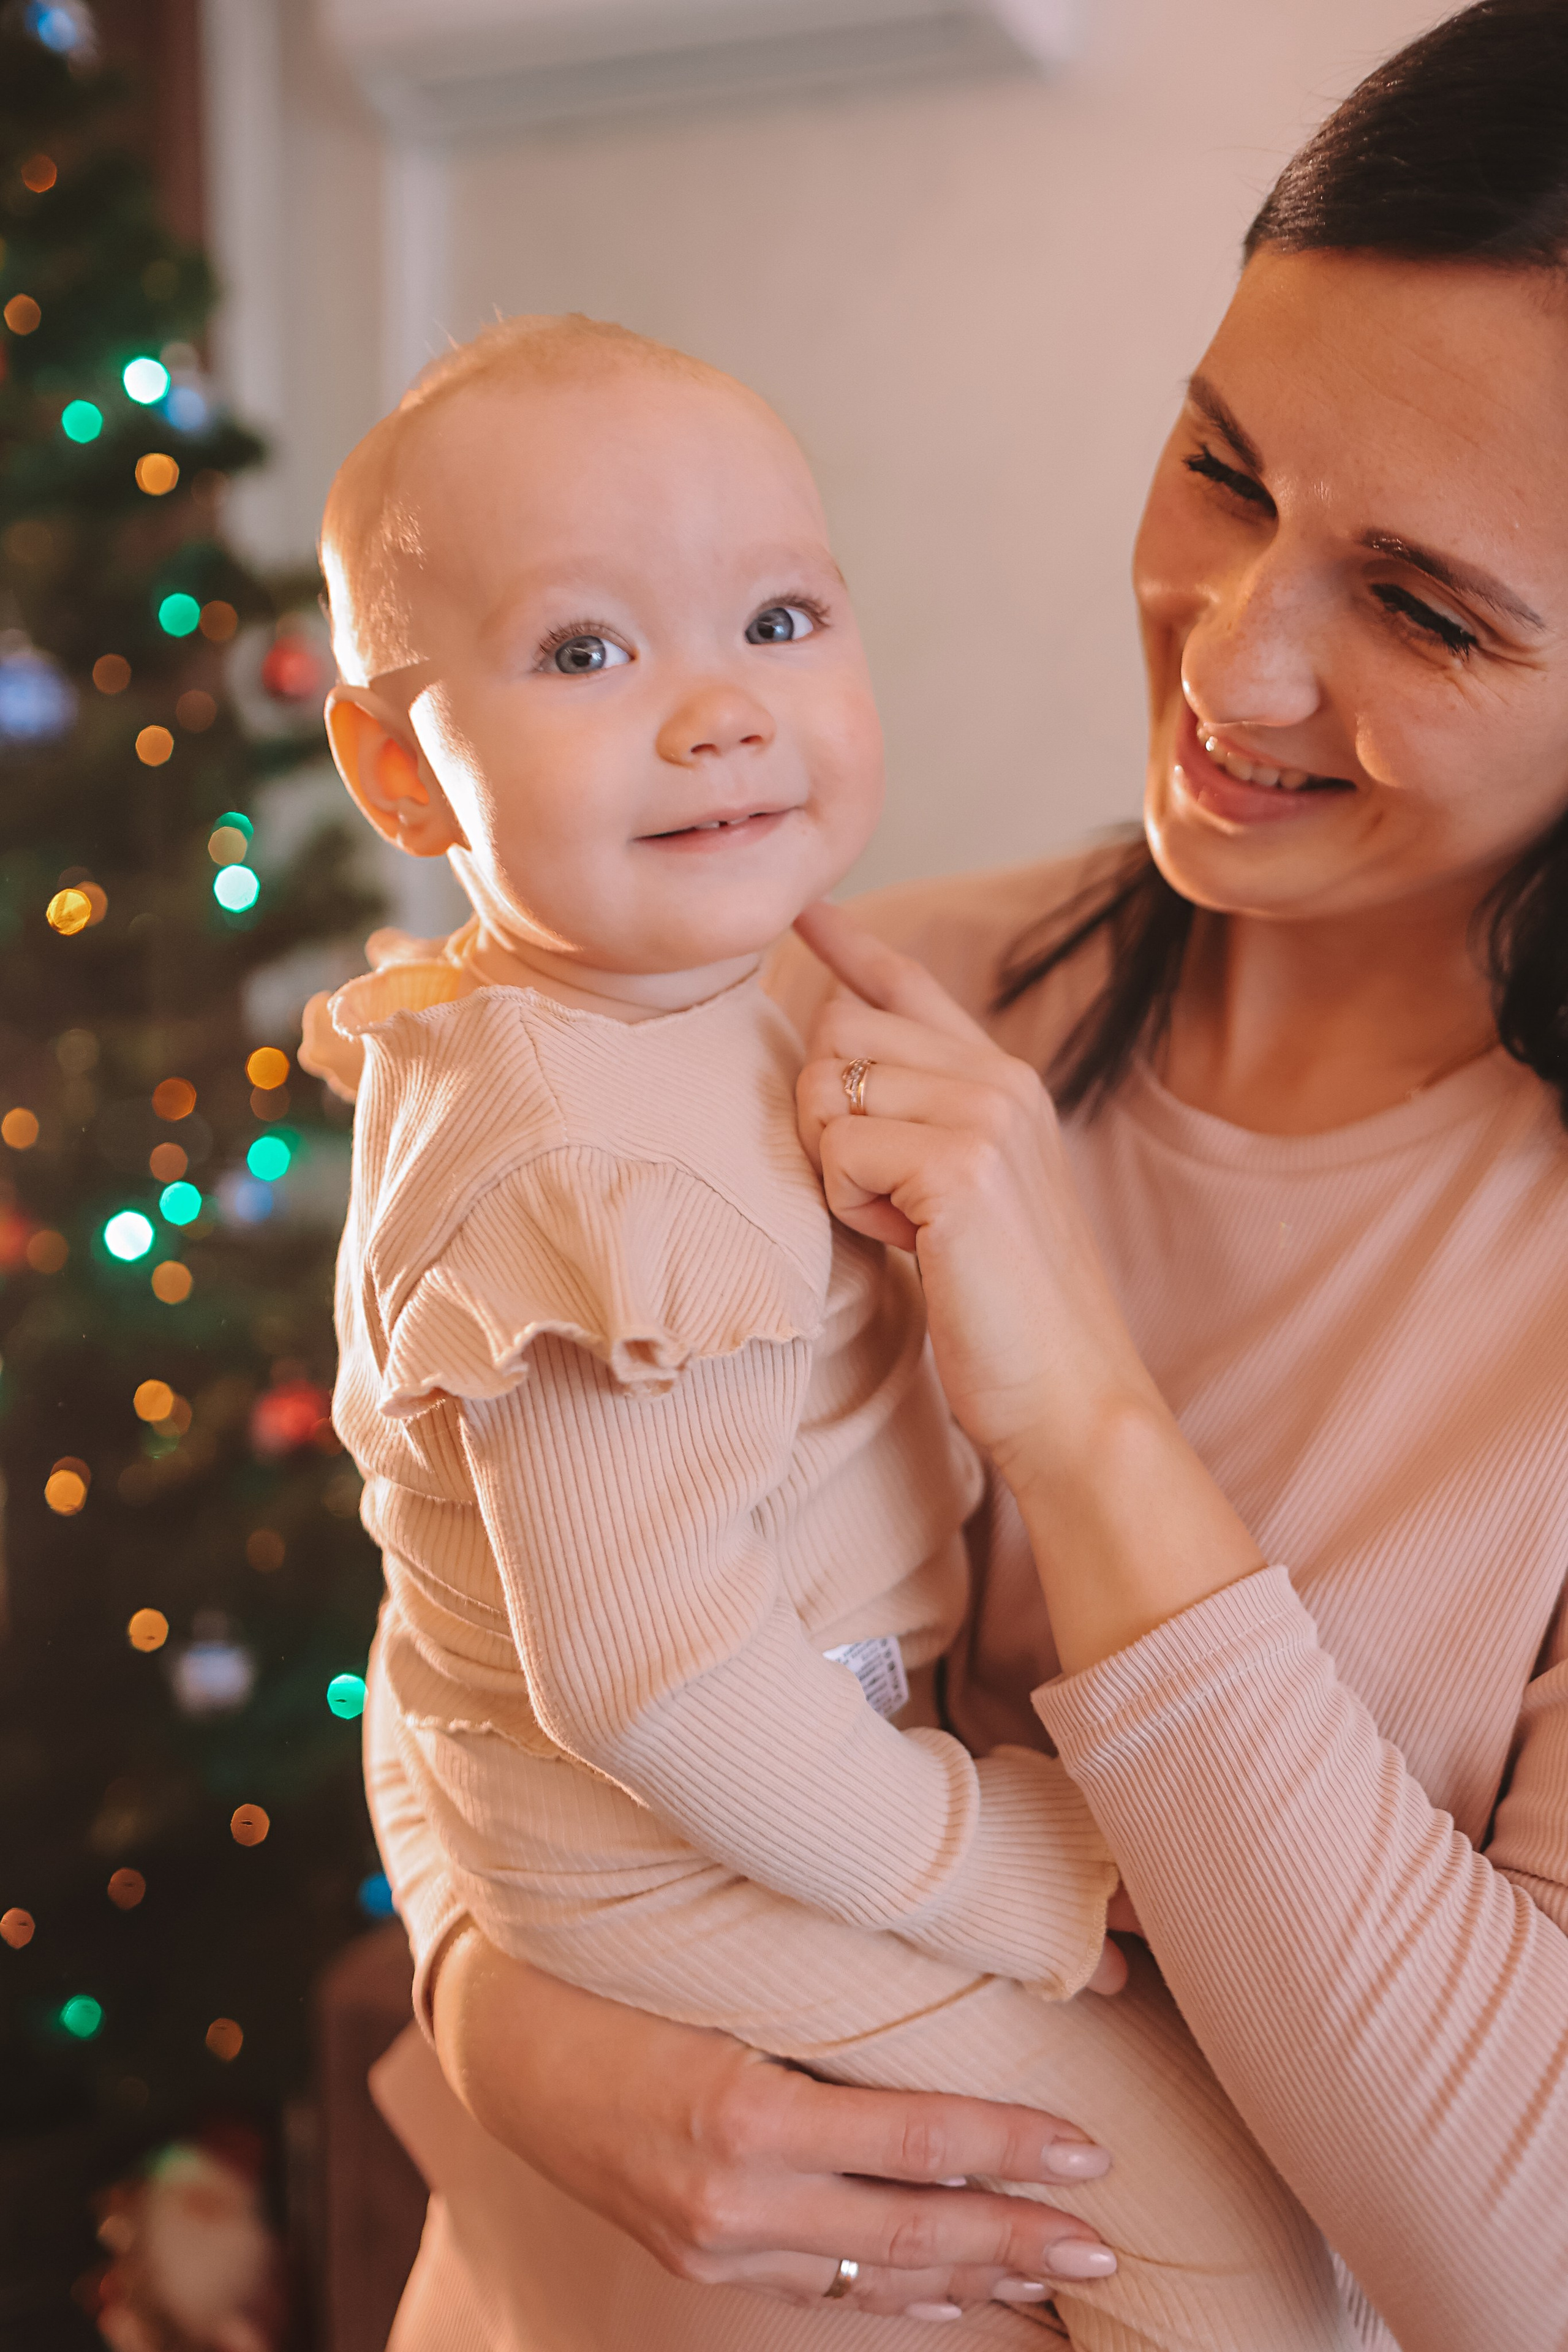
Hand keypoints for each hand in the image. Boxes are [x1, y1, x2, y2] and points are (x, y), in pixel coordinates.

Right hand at [432, 1927, 1117, 2318]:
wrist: (504, 2040)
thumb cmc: (623, 1973)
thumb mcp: (727, 1974)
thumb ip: (832, 2001)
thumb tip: (957, 1984)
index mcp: (744, 2115)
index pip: (915, 2145)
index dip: (1011, 2149)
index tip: (1091, 2154)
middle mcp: (732, 2200)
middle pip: (910, 2234)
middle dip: (1018, 2242)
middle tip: (1108, 2249)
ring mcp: (714, 2243)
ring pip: (872, 2275)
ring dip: (974, 2279)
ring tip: (1057, 2279)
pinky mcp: (700, 2259)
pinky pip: (820, 2286)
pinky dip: (896, 2290)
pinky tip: (953, 2293)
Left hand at [794, 901, 1261, 1673]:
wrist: (1073, 1396)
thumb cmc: (1007, 1313)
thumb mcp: (963, 1195)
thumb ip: (920, 1124)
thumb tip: (836, 1073)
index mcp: (1005, 1083)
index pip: (909, 987)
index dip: (849, 945)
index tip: (804, 910)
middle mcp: (1000, 1080)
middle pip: (839, 1031)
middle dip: (826, 1116)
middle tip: (883, 1199)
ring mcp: (985, 1116)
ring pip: (828, 1087)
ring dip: (837, 1166)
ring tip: (901, 1223)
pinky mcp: (959, 1166)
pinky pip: (838, 1149)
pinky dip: (849, 1204)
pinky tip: (907, 1243)